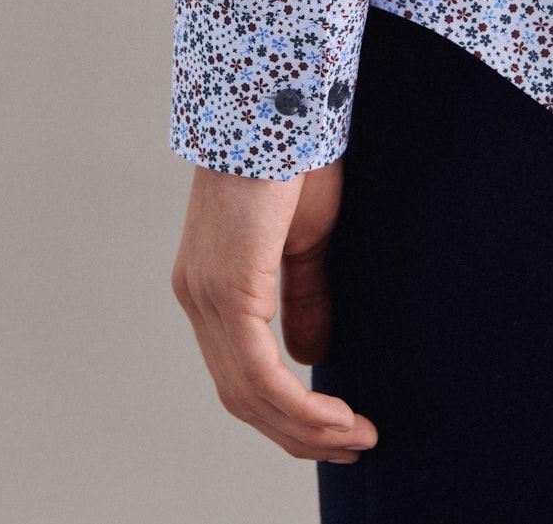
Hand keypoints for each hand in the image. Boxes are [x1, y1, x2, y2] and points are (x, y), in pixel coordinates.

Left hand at [171, 160, 377, 461]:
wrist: (277, 108)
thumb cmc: (292, 163)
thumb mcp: (305, 243)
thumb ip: (303, 299)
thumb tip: (310, 356)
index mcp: (210, 286)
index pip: (239, 372)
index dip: (286, 412)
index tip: (338, 427)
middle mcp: (197, 296)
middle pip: (240, 394)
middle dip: (297, 432)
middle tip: (352, 445)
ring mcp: (205, 294)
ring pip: (248, 392)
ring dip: (304, 428)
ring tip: (355, 438)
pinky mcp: (226, 287)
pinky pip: (259, 370)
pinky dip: (298, 406)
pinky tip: (336, 417)